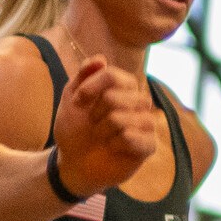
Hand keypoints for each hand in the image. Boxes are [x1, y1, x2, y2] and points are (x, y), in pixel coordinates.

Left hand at [49, 56, 162, 199]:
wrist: (74, 162)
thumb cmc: (76, 129)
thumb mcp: (71, 99)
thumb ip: (83, 75)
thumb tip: (101, 58)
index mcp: (124, 88)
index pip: (112, 75)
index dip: (91, 87)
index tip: (78, 101)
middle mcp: (139, 102)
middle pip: (114, 97)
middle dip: (95, 113)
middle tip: (94, 124)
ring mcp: (146, 124)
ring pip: (121, 118)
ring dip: (102, 130)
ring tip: (102, 137)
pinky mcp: (148, 146)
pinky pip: (131, 137)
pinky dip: (114, 144)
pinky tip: (113, 148)